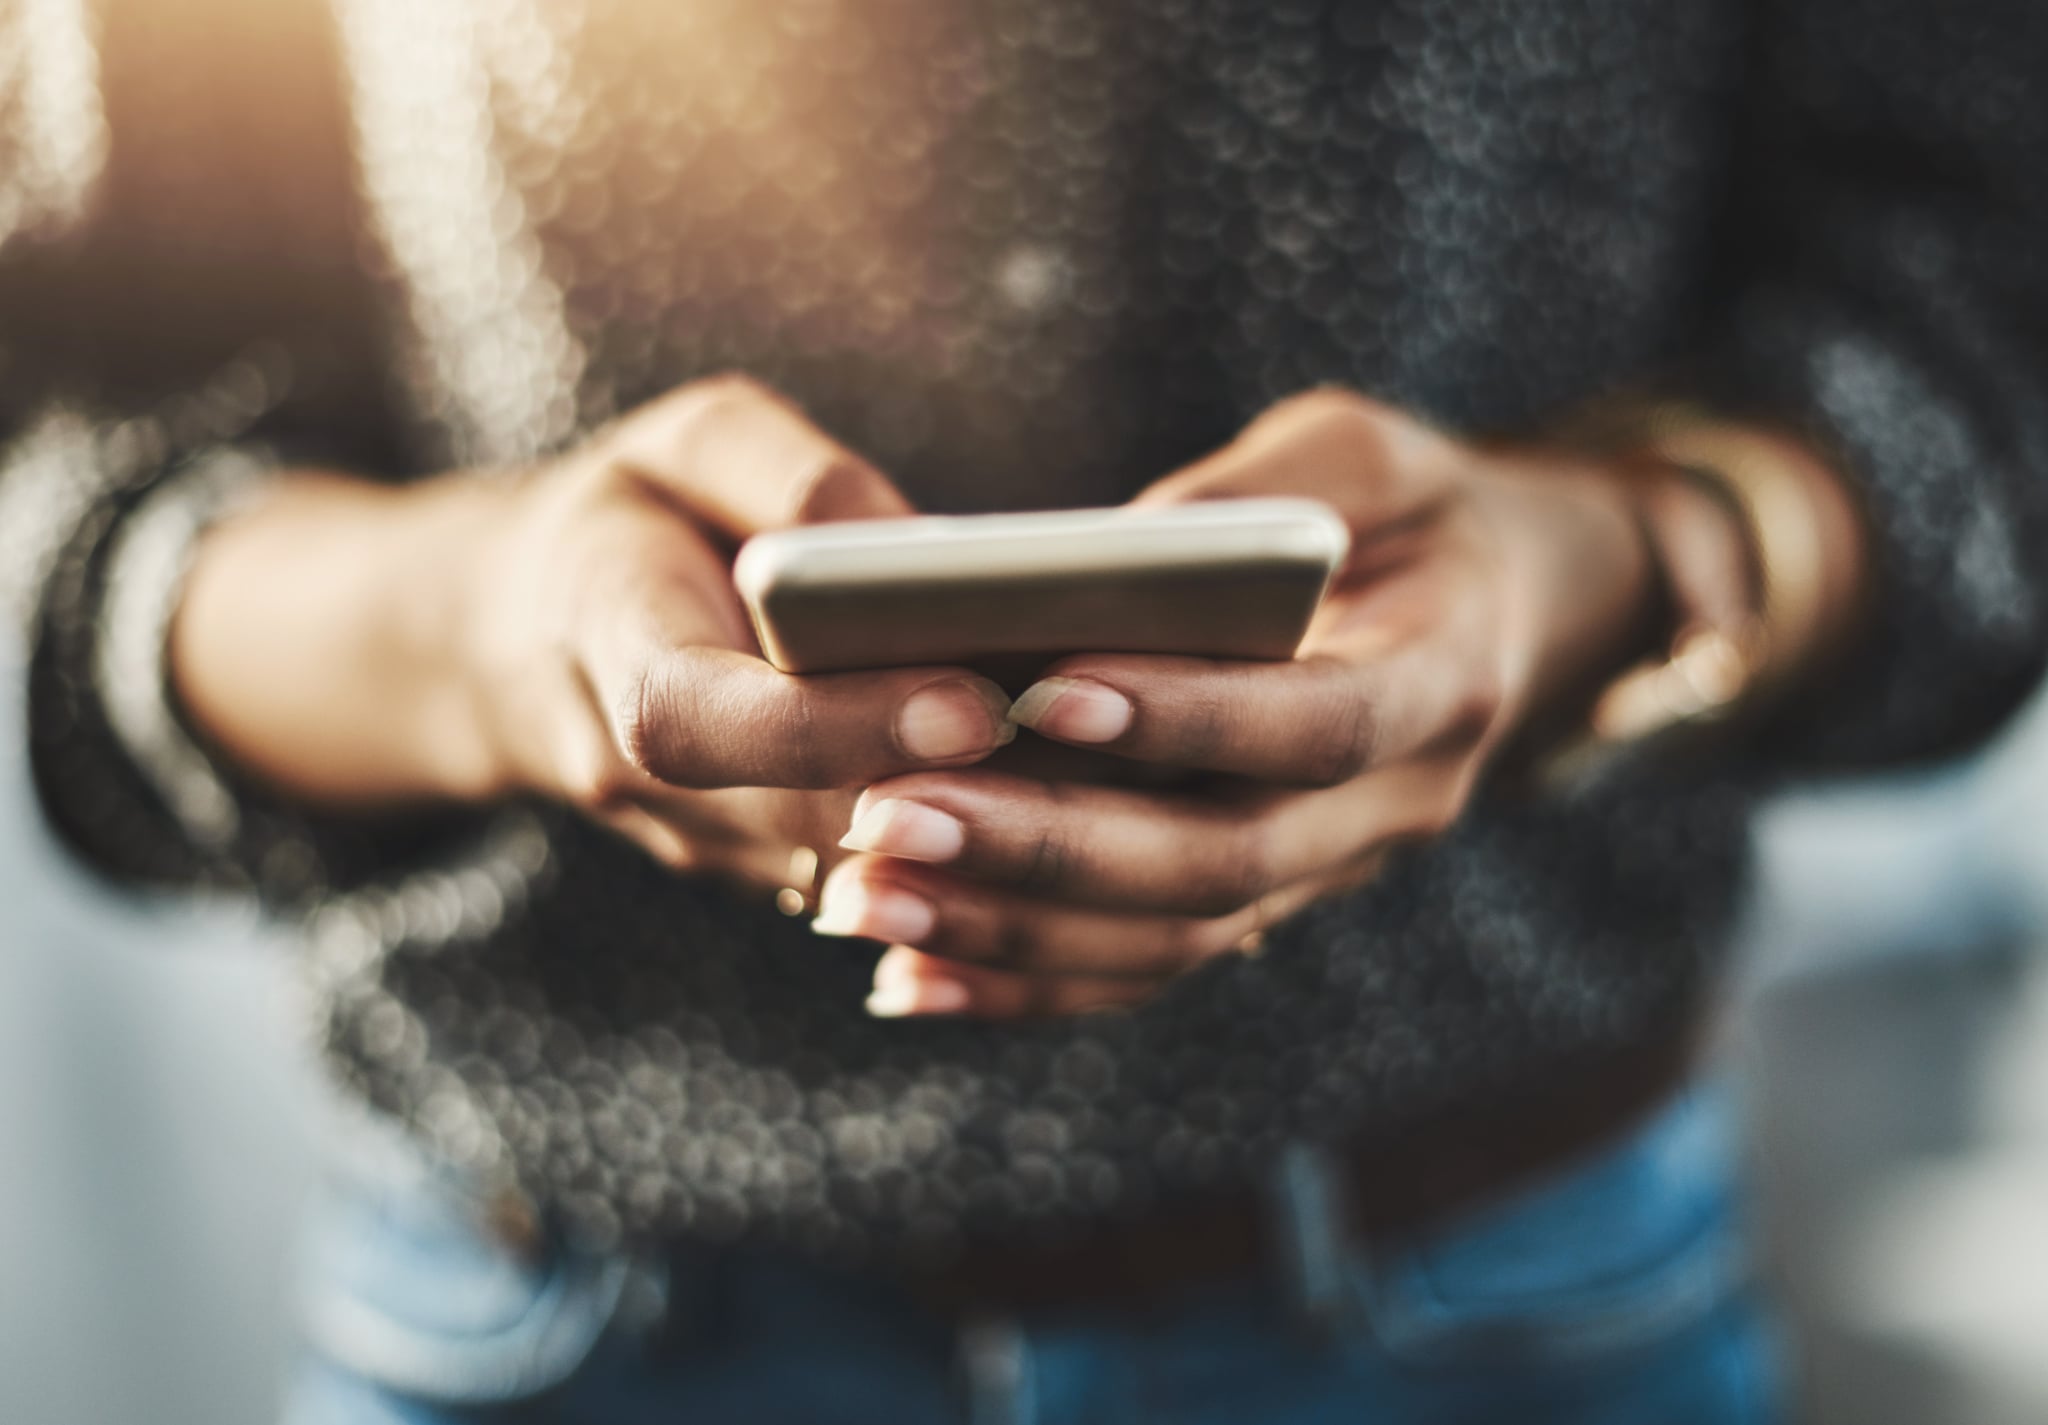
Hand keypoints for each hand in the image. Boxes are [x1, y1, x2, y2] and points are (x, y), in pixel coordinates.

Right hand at [174, 376, 1014, 900]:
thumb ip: (786, 474)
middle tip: (1092, 749)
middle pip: (805, 819)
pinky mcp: (769, 870)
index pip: (708, 722)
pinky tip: (1063, 792)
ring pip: (854, 870)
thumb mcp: (686, 441)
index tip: (974, 702)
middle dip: (949, 795)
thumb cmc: (629, 516)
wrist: (524, 640)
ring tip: (1103, 774)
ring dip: (976, 836)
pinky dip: (966, 845)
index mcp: (609, 650)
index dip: (839, 725)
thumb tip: (907, 549)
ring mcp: (708, 845)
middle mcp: (645, 781)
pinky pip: (875, 876)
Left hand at [810, 389, 1664, 1014]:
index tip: (1038, 689)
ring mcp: (1326, 874)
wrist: (1499, 617)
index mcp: (1442, 682)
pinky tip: (907, 978)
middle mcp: (1395, 807)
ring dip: (1013, 929)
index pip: (1318, 725)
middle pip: (1226, 863)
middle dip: (1051, 848)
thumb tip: (1119, 553)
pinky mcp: (1262, 906)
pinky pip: (1145, 970)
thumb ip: (1266, 492)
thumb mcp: (1372, 454)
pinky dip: (1026, 984)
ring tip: (869, 896)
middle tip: (892, 816)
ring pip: (1174, 939)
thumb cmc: (1415, 512)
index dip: (1189, 718)